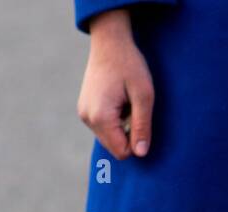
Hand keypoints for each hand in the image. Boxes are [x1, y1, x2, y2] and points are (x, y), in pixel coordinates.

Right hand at [76, 9, 153, 158]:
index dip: (137, 142)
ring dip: (122, 126)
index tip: (141, 119)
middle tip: (133, 108)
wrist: (109, 41)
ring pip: (109, 138)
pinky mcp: (84, 109)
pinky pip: (104, 127)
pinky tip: (118, 100)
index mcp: (100, 117)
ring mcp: (84, 114)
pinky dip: (114, 119)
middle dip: (129, 134)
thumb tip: (141, 154)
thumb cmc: (130, 65)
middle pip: (114, 147)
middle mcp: (87, 118)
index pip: (122, 152)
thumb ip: (142, 126)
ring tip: (125, 102)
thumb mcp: (144, 95)